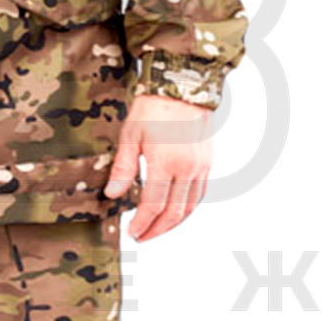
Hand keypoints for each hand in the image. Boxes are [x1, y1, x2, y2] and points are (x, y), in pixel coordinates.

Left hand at [104, 92, 213, 240]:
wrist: (184, 83)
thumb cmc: (153, 106)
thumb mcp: (131, 135)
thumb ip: (124, 168)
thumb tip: (113, 194)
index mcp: (166, 163)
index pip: (153, 205)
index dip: (141, 223)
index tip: (132, 231)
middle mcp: (188, 168)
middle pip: (174, 212)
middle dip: (156, 229)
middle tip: (141, 236)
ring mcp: (201, 166)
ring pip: (190, 207)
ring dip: (173, 223)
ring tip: (156, 229)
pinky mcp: (208, 161)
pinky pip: (200, 193)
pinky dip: (187, 208)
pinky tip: (174, 211)